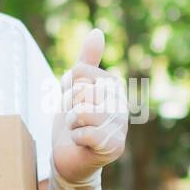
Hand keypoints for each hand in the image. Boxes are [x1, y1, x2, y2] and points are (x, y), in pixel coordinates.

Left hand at [51, 27, 128, 184]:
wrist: (69, 158)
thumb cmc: (73, 122)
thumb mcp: (75, 88)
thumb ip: (85, 61)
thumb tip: (98, 32)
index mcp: (113, 85)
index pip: (79, 72)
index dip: (68, 88)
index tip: (74, 102)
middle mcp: (121, 103)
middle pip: (80, 91)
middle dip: (69, 108)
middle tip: (76, 120)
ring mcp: (120, 125)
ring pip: (82, 112)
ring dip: (72, 124)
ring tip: (79, 131)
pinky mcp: (115, 146)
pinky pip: (84, 132)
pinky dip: (76, 139)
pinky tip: (83, 144)